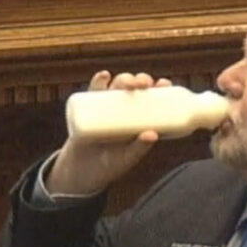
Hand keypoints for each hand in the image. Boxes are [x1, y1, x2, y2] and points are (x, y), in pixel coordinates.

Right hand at [47, 71, 172, 194]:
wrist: (82, 171)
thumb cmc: (110, 164)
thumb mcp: (127, 158)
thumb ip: (139, 148)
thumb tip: (153, 134)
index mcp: (140, 118)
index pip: (153, 98)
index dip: (160, 87)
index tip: (164, 83)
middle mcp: (125, 108)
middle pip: (136, 88)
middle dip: (142, 80)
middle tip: (145, 85)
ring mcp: (107, 106)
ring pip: (117, 86)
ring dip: (125, 79)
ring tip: (129, 83)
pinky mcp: (89, 107)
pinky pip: (94, 91)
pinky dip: (99, 81)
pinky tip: (104, 76)